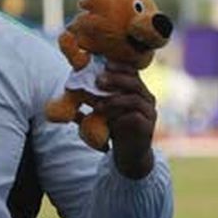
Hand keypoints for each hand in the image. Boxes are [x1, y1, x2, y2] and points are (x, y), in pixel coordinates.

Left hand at [96, 61, 156, 178]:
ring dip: (114, 98)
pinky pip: (135, 116)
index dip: (119, 66)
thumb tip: (68, 91)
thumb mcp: (102, 111)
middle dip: (116, 79)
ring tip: (98, 104)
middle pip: (134, 82)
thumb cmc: (115, 128)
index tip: (103, 63)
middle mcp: (146, 98)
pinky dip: (119, 114)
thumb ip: (90, 100)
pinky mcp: (147, 127)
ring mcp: (149, 112)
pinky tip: (106, 116)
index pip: (131, 72)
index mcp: (136, 90)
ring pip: (135, 99)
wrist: (128, 154)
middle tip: (98, 80)